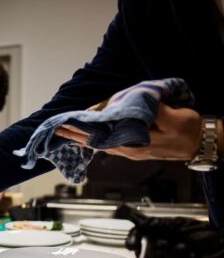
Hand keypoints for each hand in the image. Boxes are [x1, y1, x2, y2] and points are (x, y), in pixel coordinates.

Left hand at [54, 104, 201, 159]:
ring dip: (83, 137)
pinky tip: (88, 139)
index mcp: (133, 144)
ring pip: (100, 143)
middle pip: (95, 142)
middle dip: (75, 134)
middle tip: (56, 129)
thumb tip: (130, 107)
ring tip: (66, 133)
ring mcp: (130, 150)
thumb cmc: (188, 130)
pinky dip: (96, 139)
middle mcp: (127, 150)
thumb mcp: (173, 118)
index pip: (100, 137)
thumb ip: (151, 112)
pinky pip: (109, 143)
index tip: (66, 124)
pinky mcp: (135, 148)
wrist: (201, 144)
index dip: (83, 130)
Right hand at [115, 205, 223, 257]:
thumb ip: (148, 221)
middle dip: (160, 252)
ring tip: (189, 252)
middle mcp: (157, 253)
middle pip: (144, 256)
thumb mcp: (175, 223)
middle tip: (178, 245)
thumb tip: (120, 209)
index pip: (135, 239)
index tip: (133, 244)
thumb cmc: (206, 235)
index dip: (132, 241)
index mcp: (155, 237)